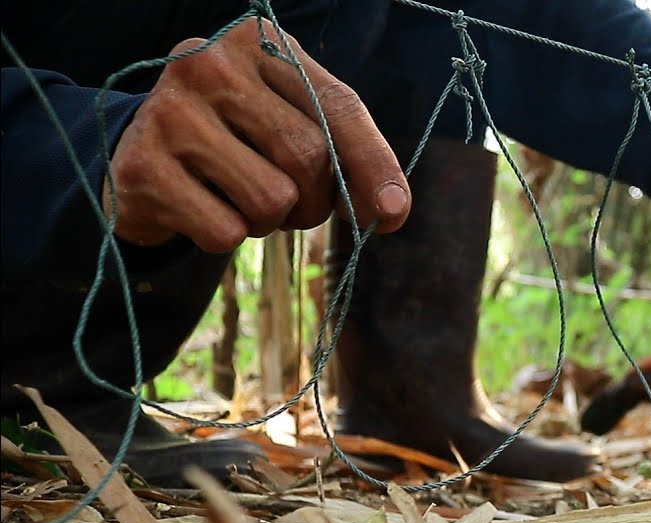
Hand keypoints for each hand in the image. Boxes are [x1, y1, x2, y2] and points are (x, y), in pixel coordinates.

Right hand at [104, 21, 409, 252]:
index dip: (374, 164)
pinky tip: (201, 206)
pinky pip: (225, 231)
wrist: (141, 154)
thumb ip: (349, 155)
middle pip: (308, 157)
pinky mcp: (141, 167)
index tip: (393, 213)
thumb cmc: (238, 138)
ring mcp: (168, 112)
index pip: (338, 105)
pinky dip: (226, 236)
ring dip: (269, 221)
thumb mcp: (294, 123)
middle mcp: (207, 63)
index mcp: (256, 41)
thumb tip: (390, 212)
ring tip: (240, 198)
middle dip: (313, 200)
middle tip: (289, 202)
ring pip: (271, 199)